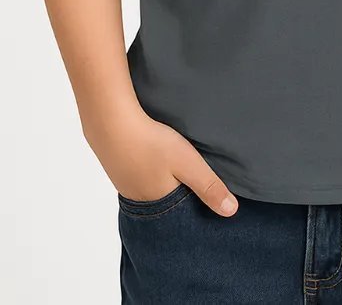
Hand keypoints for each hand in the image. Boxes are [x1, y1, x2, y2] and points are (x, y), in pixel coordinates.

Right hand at [83, 107, 238, 216]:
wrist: (110, 123)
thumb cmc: (152, 144)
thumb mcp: (187, 163)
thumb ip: (208, 186)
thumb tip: (231, 212)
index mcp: (160, 204)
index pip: (182, 219)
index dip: (195, 214)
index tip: (209, 211)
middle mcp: (141, 201)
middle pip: (166, 207)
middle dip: (181, 202)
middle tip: (194, 193)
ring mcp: (126, 186)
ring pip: (152, 192)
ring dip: (165, 186)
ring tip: (177, 178)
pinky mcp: (119, 170)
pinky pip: (139, 179)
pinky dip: (150, 175)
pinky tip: (155, 164)